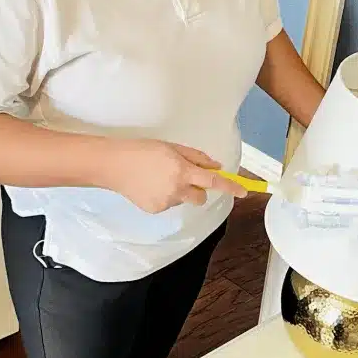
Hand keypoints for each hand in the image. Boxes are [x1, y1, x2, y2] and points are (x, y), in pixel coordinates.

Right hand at [100, 140, 245, 213]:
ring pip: (183, 200)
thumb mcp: (172, 147)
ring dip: (179, 191)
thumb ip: (197, 157)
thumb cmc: (143, 150)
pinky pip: (169, 204)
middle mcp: (177, 189)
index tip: (244, 192)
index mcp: (183, 170)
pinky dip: (165, 196)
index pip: (213, 182)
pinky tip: (150, 186)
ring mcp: (165, 202)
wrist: (114, 165)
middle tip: (184, 176)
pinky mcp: (155, 210)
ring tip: (159, 178)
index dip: (231, 187)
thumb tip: (217, 167)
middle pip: (201, 197)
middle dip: (198, 190)